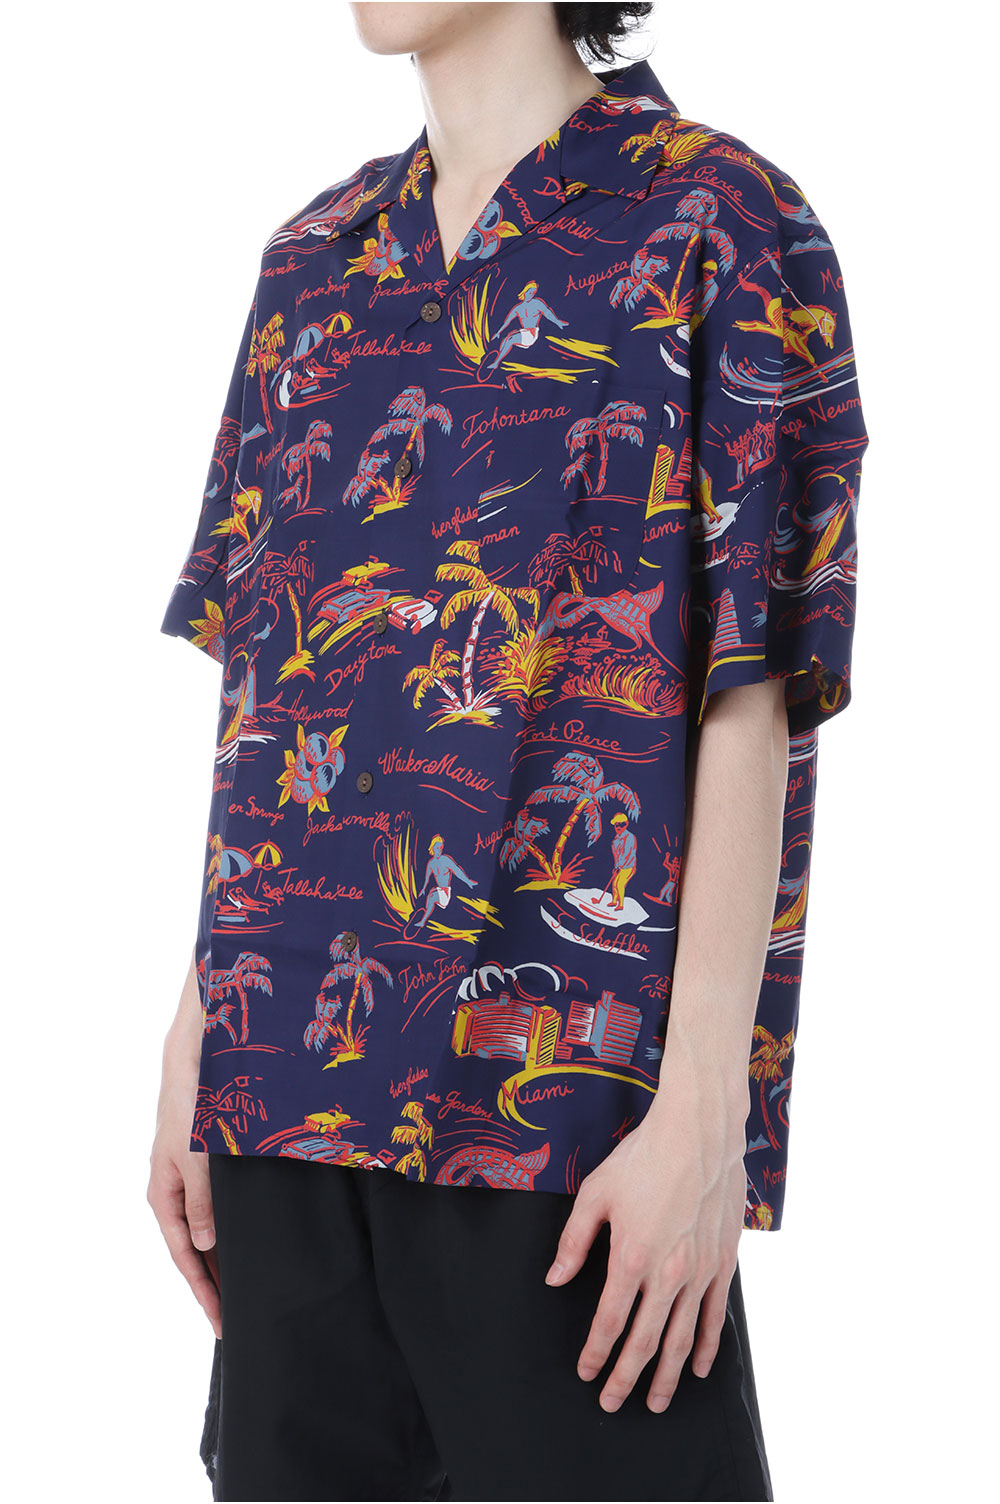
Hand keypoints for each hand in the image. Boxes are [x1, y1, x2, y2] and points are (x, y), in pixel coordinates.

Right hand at [147, 962, 221, 1338]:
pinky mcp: (209, 1164)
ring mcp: (191, 1178)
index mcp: (164, 1195)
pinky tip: (251, 1240)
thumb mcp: (198, 1158)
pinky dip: (231, 1230)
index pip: (183, 1257)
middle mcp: (175, 1191)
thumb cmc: (194, 1106)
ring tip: (250, 1289)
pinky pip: (218, 1209)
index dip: (205, 1293)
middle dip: (215, 1284)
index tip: (224, 1324)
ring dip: (226, 1258)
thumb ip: (202, 1202)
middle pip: (194, 1251)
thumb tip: (202, 1247)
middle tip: (241, 1318)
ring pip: (208, 1232)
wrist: (198, 1058)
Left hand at [544, 1087, 746, 1412]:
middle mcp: (667, 1274)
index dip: (595, 1353)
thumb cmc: (643, 1157)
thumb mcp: (595, 1193)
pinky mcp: (723, 1262)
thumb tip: (555, 1278)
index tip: (586, 1373)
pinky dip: (706, 1346)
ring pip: (682, 1338)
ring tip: (656, 1403)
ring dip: (668, 1376)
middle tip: (613, 1403)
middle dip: (626, 1377)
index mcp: (630, 1258)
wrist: (698, 1132)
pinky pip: (715, 1316)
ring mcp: (699, 1271)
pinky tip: (699, 1368)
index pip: (608, 1321)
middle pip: (645, 1342)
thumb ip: (574, 1242)